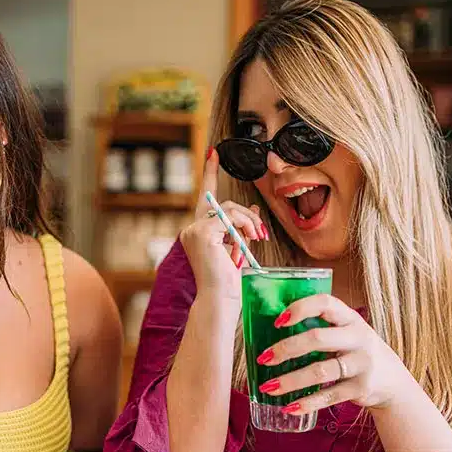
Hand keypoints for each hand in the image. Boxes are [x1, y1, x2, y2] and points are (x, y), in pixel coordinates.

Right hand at [178, 148, 267, 299]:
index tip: (214, 153)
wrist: (220, 299)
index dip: (209, 173)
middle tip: (260, 234)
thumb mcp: (240, 248)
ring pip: (229, 210)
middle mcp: (192, 229)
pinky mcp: (202, 232)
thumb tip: (252, 208)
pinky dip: (243, 227)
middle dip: (247, 217)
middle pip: (224, 205)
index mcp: (199, 232)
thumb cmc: (230, 281)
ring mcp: (194, 230)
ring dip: (249, 223)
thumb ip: (242, 227)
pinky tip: (246, 242)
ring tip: (256, 239)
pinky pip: (229, 218)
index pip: (206, 197)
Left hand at [256, 294, 419, 413]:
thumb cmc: (356, 351)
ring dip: (290, 381)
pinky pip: (329, 396)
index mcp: (350, 318)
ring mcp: (362, 364)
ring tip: (268, 387)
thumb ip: (320, 327)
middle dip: (286, 348)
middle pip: (317, 338)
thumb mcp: (346, 332)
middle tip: (264, 358)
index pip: (325, 304)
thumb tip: (271, 328)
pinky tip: (289, 407)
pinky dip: (306, 403)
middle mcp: (358, 338)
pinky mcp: (361, 389)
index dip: (300, 308)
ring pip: (320, 371)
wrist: (392, 382)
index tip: (278, 321)